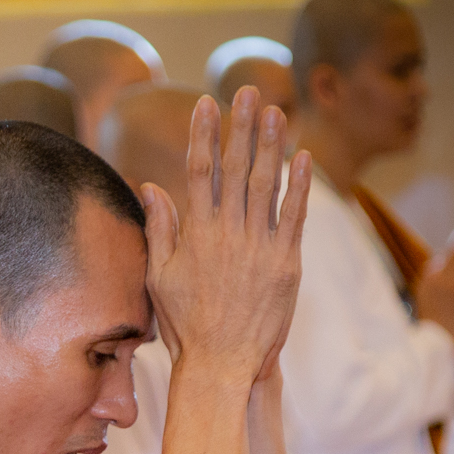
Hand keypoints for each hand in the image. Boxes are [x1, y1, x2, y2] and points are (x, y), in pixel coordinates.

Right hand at [145, 88, 310, 385]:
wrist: (222, 362)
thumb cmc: (186, 324)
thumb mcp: (159, 276)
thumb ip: (159, 229)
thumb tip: (150, 187)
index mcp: (196, 234)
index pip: (199, 172)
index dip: (203, 135)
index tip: (207, 104)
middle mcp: (228, 233)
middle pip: (236, 168)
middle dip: (242, 126)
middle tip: (249, 91)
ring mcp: (259, 246)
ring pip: (267, 184)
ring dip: (272, 144)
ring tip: (277, 111)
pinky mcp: (286, 263)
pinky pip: (294, 215)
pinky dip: (299, 185)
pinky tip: (302, 157)